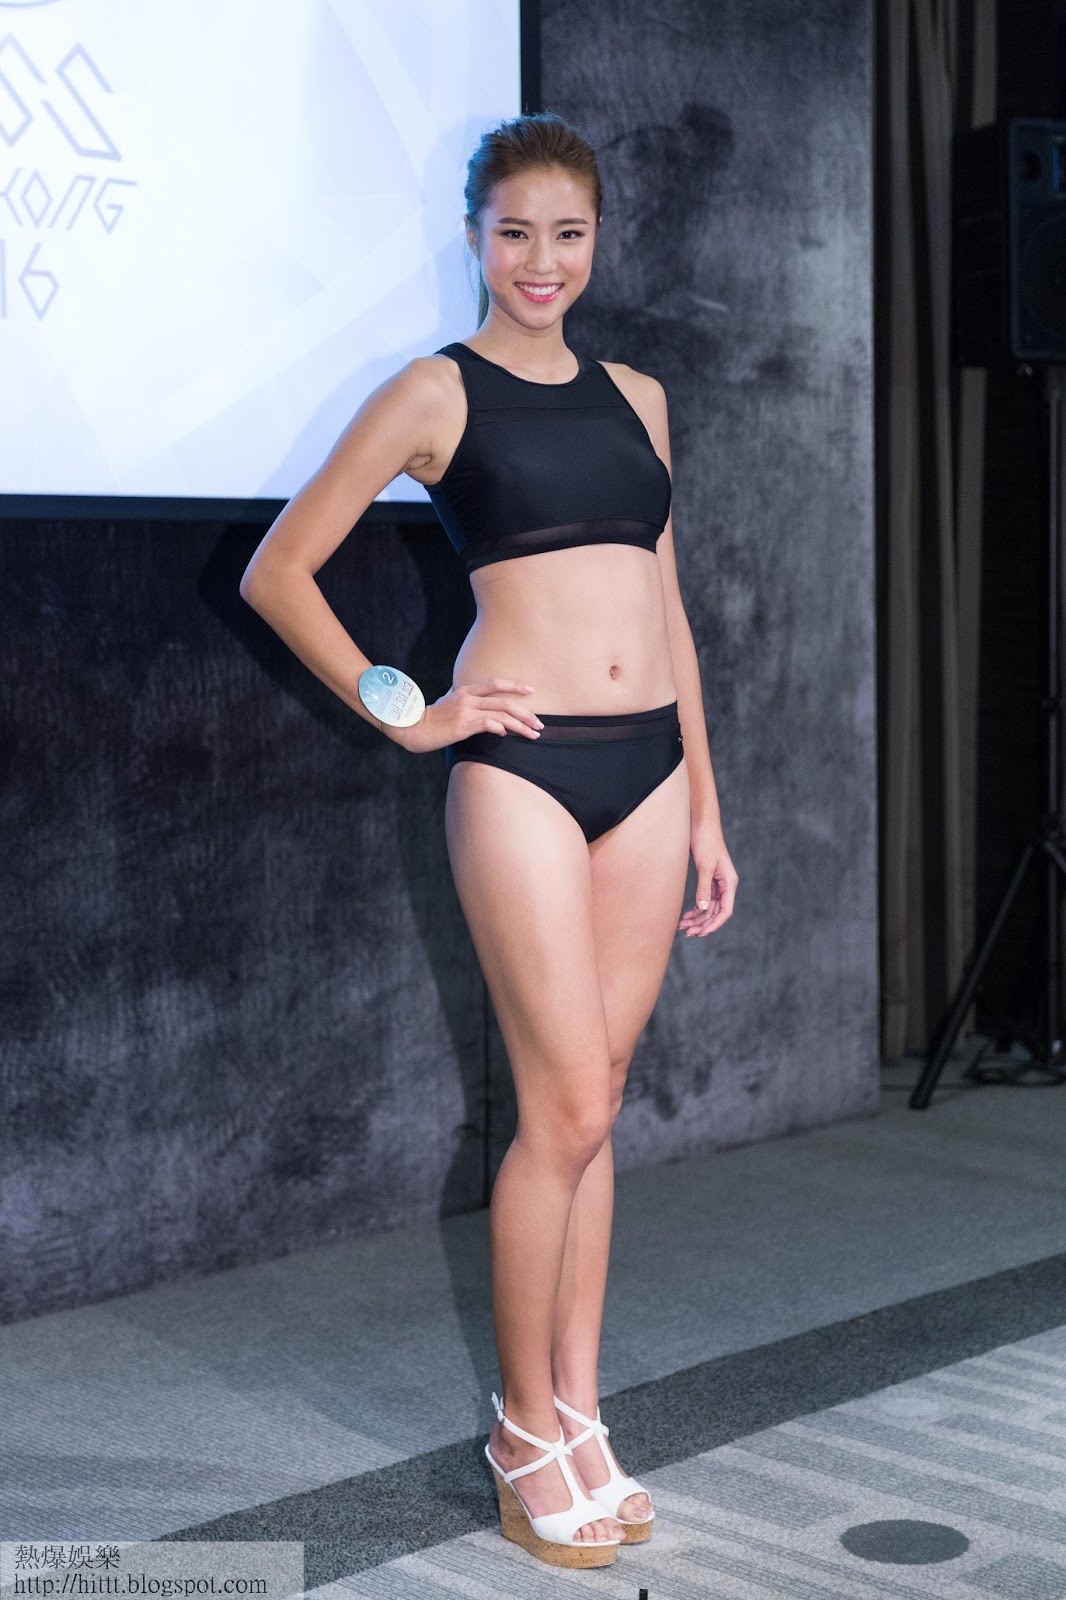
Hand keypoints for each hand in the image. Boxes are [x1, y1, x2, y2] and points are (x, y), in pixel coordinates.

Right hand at [386, 677, 543, 753]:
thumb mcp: (446, 703)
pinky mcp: (463, 725)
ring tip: (533, 734)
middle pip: (505, 701)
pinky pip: (489, 724)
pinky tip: (506, 734)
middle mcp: (468, 698)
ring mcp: (466, 711)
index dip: (515, 685)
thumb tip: (473, 704)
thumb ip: (460, 700)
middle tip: (540, 724)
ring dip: (521, 725)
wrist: (411, 727)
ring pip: (502, 715)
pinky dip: (501, 729)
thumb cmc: (429, 719)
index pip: (495, 683)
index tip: (531, 691)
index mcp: (465, 690)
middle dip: (526, 713)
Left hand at [678, 820, 737, 936]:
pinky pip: (703, 899)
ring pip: (708, 907)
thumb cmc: (706, 841)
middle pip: (715, 912)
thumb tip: (702, 908)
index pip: (725, 910)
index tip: (701, 933)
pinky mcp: (707, 878)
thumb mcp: (705, 865)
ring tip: (682, 926)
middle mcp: (725, 885)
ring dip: (697, 918)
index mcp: (729, 882)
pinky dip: (695, 908)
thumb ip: (704, 887)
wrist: (700, 823)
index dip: (714, 924)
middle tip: (686, 932)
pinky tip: (685, 915)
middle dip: (702, 923)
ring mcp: (716, 882)